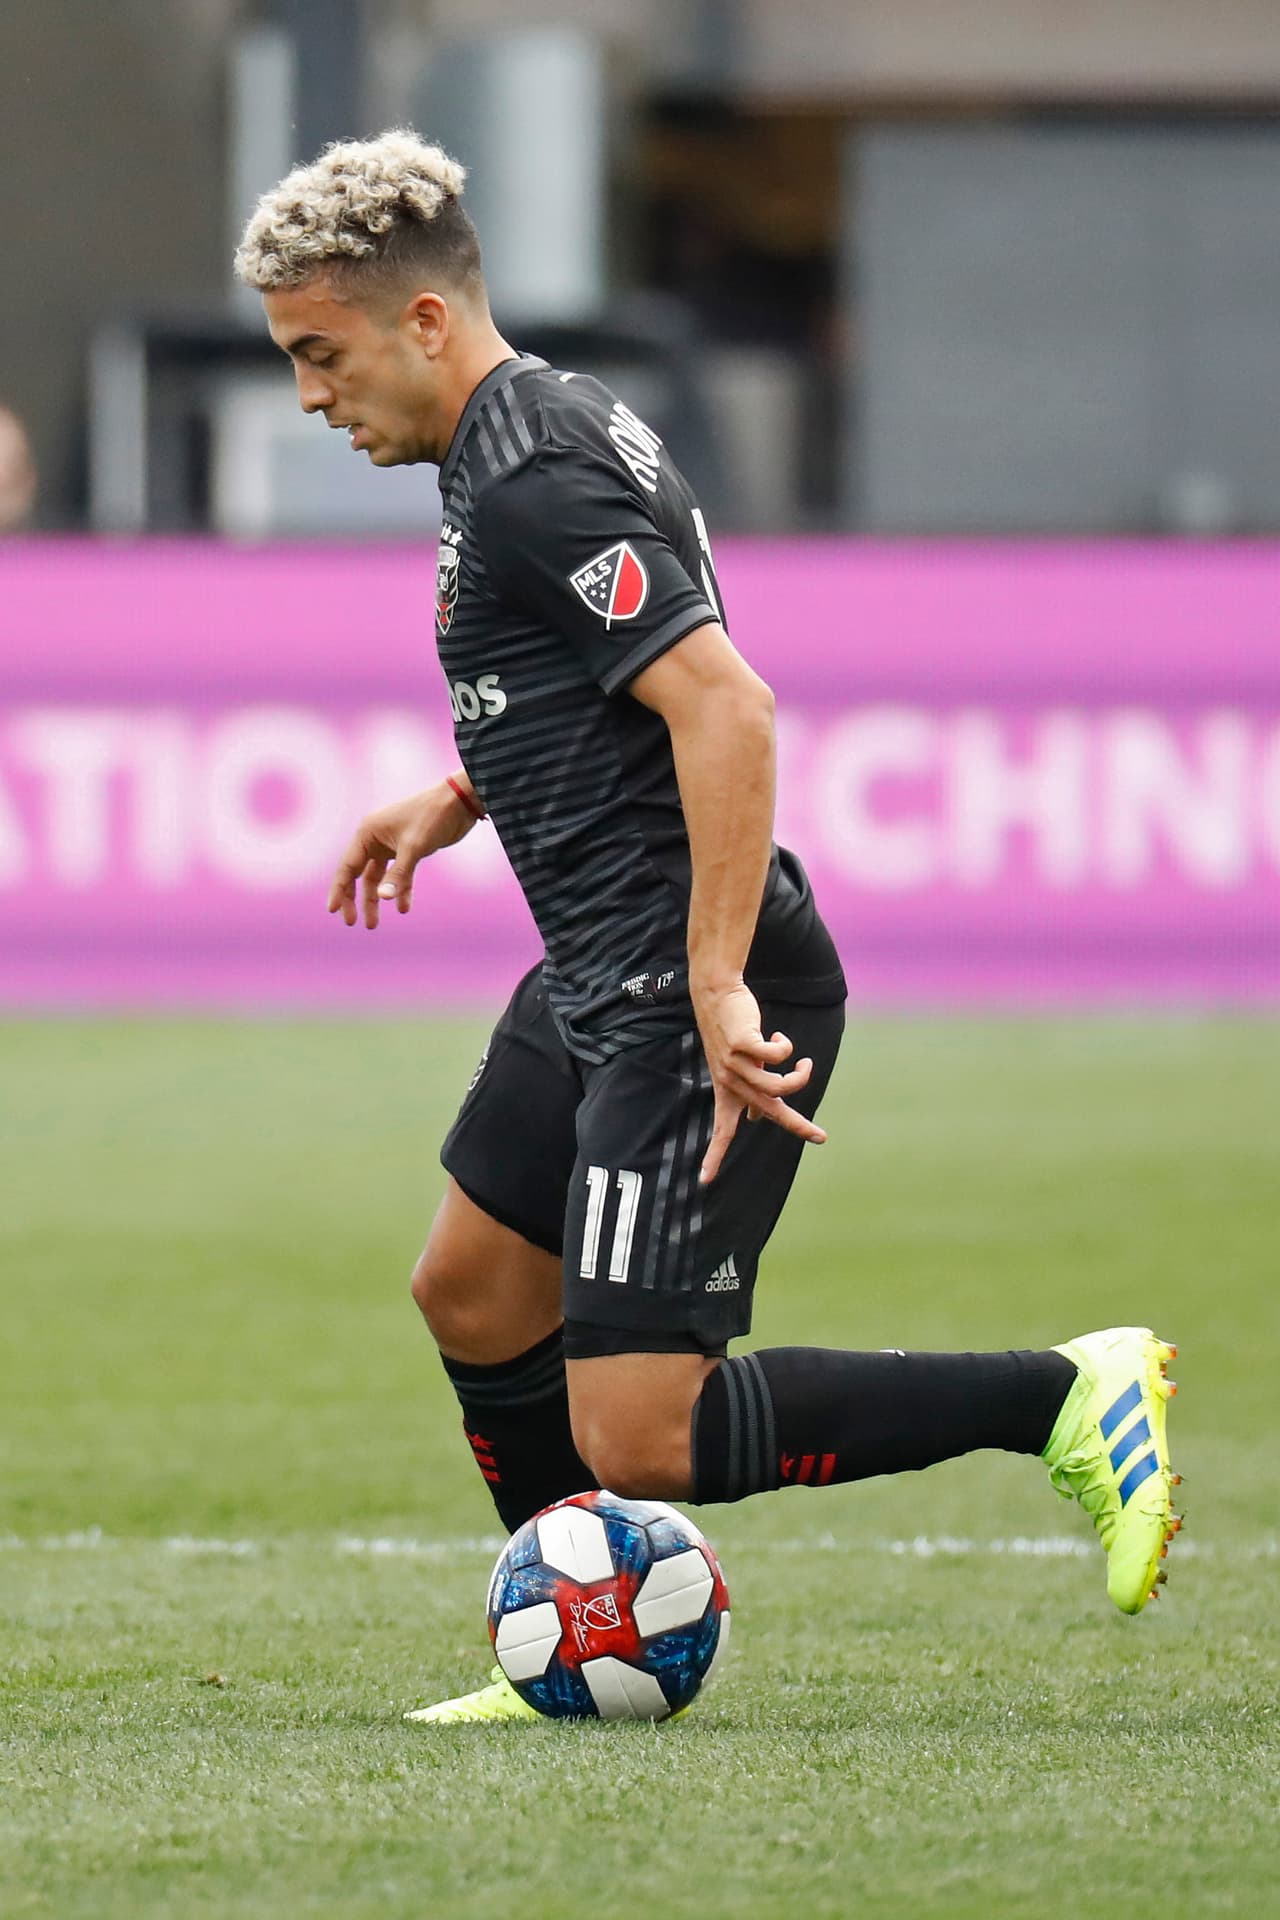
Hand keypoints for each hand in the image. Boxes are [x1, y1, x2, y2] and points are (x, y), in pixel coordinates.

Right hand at [326, 781, 478, 927]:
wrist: (458, 803)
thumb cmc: (432, 818)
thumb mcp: (413, 848)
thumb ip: (398, 875)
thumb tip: (383, 898)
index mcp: (368, 833)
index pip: (347, 866)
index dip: (339, 890)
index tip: (332, 911)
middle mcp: (375, 839)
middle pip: (358, 875)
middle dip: (355, 899)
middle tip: (354, 923)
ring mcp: (391, 845)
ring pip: (378, 878)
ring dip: (377, 899)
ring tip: (373, 924)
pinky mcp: (408, 850)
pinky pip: (399, 876)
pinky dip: (400, 890)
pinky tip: (403, 908)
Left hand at [692, 979, 826, 1185]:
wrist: (716, 996)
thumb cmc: (729, 1032)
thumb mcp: (735, 1068)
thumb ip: (747, 1093)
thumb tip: (756, 1119)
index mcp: (727, 1092)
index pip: (722, 1131)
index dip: (714, 1156)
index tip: (704, 1181)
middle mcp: (730, 1082)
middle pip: (770, 1111)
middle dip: (798, 1125)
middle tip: (821, 1137)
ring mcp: (735, 1064)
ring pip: (780, 1085)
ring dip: (800, 1075)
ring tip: (805, 1064)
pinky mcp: (744, 1043)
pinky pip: (779, 1055)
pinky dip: (786, 1047)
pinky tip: (777, 1037)